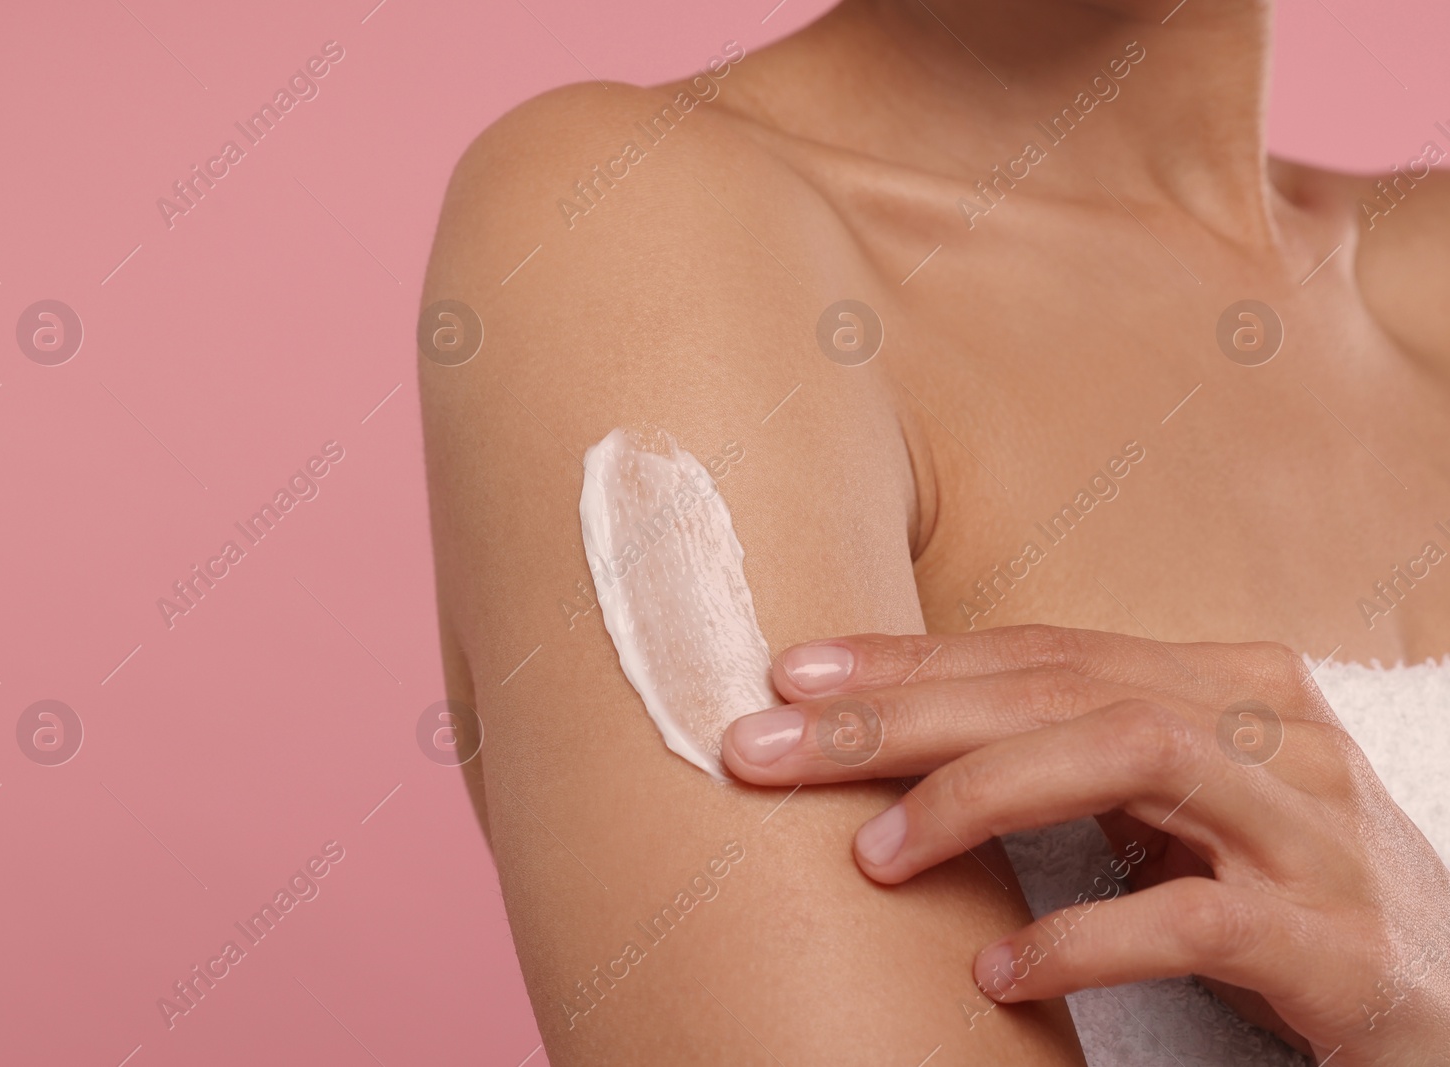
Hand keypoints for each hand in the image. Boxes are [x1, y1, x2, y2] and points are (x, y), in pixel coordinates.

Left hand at [720, 625, 1449, 1064]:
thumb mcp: (1169, 810)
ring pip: (1125, 755)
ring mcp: (1310, 826)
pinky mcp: (1337, 940)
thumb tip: (900, 744)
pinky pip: (1193, 916)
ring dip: (976, 797)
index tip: (787, 675)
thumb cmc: (1278, 892)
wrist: (1447, 1001)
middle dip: (898, 714)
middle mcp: (1269, 728)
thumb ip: (1069, 760)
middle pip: (1057, 688)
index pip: (1038, 651)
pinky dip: (1082, 937)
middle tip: (766, 747)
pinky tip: (992, 968)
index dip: (908, 659)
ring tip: (870, 855)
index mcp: (1222, 682)